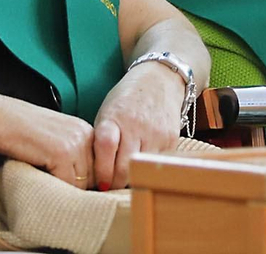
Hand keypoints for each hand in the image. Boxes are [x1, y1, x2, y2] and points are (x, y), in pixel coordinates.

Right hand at [0, 95, 95, 188]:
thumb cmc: (19, 130)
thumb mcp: (54, 137)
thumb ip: (70, 154)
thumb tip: (80, 183)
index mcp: (86, 130)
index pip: (97, 167)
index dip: (81, 181)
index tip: (65, 187)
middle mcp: (86, 134)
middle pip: (91, 177)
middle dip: (73, 187)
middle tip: (52, 189)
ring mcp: (76, 143)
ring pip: (80, 183)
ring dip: (63, 190)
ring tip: (43, 183)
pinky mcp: (62, 153)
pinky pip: (65, 184)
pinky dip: (53, 189)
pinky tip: (38, 178)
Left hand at [90, 64, 184, 189]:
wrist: (160, 80)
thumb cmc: (127, 100)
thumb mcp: (108, 112)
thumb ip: (101, 140)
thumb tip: (94, 176)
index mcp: (115, 117)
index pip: (106, 148)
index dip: (101, 171)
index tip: (100, 182)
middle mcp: (137, 125)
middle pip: (124, 168)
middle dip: (115, 182)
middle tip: (111, 184)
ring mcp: (156, 134)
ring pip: (141, 171)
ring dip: (132, 177)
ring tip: (126, 173)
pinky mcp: (171, 140)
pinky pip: (156, 164)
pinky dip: (147, 167)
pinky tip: (143, 159)